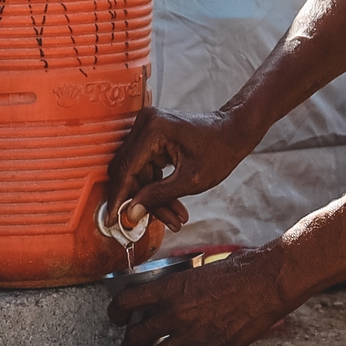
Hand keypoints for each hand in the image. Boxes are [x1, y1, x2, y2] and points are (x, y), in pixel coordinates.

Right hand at [100, 105, 260, 233]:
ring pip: (138, 172)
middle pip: (129, 172)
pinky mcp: (151, 135)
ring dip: (152, 196)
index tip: (112, 219)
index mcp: (154, 130)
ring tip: (174, 217)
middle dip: (142, 200)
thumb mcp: (190, 180)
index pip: (125, 169)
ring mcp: (147, 127)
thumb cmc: (219, 150)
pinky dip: (157, 186)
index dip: (118, 197)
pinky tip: (171, 203)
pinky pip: (146, 166)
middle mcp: (145, 124)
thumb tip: (131, 213)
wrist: (233, 132)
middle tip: (154, 222)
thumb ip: (158, 196)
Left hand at [107, 248, 292, 345]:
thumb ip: (183, 289)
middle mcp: (174, 312)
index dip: (115, 312)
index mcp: (169, 288)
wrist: (265, 283)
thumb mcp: (199, 272)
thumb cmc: (238, 272)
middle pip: (136, 337)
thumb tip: (174, 297)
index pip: (128, 301)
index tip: (114, 319)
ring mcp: (191, 333)